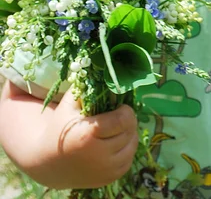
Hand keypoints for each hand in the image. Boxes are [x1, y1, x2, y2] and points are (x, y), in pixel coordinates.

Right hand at [0, 82, 138, 189]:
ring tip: (115, 127)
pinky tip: (114, 141)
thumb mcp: (71, 102)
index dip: (124, 109)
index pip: (124, 119)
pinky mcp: (111, 178)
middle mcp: (99, 157)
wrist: (50, 161)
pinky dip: (126, 146)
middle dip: (126, 120)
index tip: (118, 105)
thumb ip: (87, 82)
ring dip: (128, 133)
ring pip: (133, 144)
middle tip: (117, 114)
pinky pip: (130, 157)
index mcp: (87, 135)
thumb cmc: (62, 124)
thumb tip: (103, 58)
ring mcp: (106, 171)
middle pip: (131, 130)